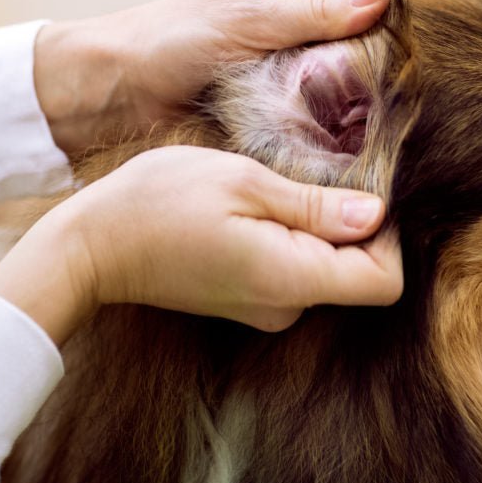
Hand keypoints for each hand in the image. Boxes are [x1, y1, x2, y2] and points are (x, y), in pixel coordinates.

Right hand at [0, 146, 401, 342]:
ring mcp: (264, 308)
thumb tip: (377, 214)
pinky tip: (257, 206)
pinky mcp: (247, 299)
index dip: (388, 236)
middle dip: (351, 224)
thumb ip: (315, 205)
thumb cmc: (159, 203)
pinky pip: (294, 270)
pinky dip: (293, 239)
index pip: (385, 282)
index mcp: (291, 279)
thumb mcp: (244, 182)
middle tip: (314, 174)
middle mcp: (285, 307)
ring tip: (276, 187)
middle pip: (358, 274)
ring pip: (326, 269)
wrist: (92, 246)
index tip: (359, 190)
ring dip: (317, 227)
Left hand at [34, 0, 390, 154]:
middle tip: (339, 108)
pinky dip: (318, 127)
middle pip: (361, 49)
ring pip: (346, 86)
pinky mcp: (287, 101)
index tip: (363, 73)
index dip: (372, 39)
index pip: (367, 6)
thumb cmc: (176, 37)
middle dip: (354, 79)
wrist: (125, 88)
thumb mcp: (248, 18)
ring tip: (326, 127)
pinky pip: (320, 115)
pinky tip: (320, 143)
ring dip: (337, 109)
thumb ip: (315, 12)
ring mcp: (299, 62)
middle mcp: (309, 17)